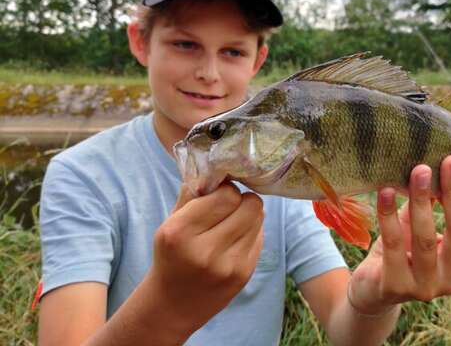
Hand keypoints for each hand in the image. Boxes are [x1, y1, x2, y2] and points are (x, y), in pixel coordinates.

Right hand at [147, 181, 263, 332]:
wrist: (172, 304)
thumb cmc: (172, 253)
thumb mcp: (171, 221)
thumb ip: (194, 192)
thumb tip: (219, 164)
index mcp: (179, 232)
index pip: (227, 195)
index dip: (226, 190)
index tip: (217, 195)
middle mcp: (204, 251)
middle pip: (249, 205)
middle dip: (241, 200)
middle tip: (229, 207)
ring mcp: (227, 266)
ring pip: (259, 219)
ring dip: (248, 215)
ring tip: (231, 223)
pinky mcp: (243, 275)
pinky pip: (260, 237)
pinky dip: (251, 233)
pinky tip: (234, 241)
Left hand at [348, 155, 450, 314]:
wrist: (369, 291)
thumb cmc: (400, 252)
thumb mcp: (418, 228)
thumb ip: (431, 205)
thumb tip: (436, 164)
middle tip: (448, 161)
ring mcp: (424, 287)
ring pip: (426, 238)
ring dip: (423, 200)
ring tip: (419, 170)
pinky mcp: (395, 287)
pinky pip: (393, 244)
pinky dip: (389, 215)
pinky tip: (385, 191)